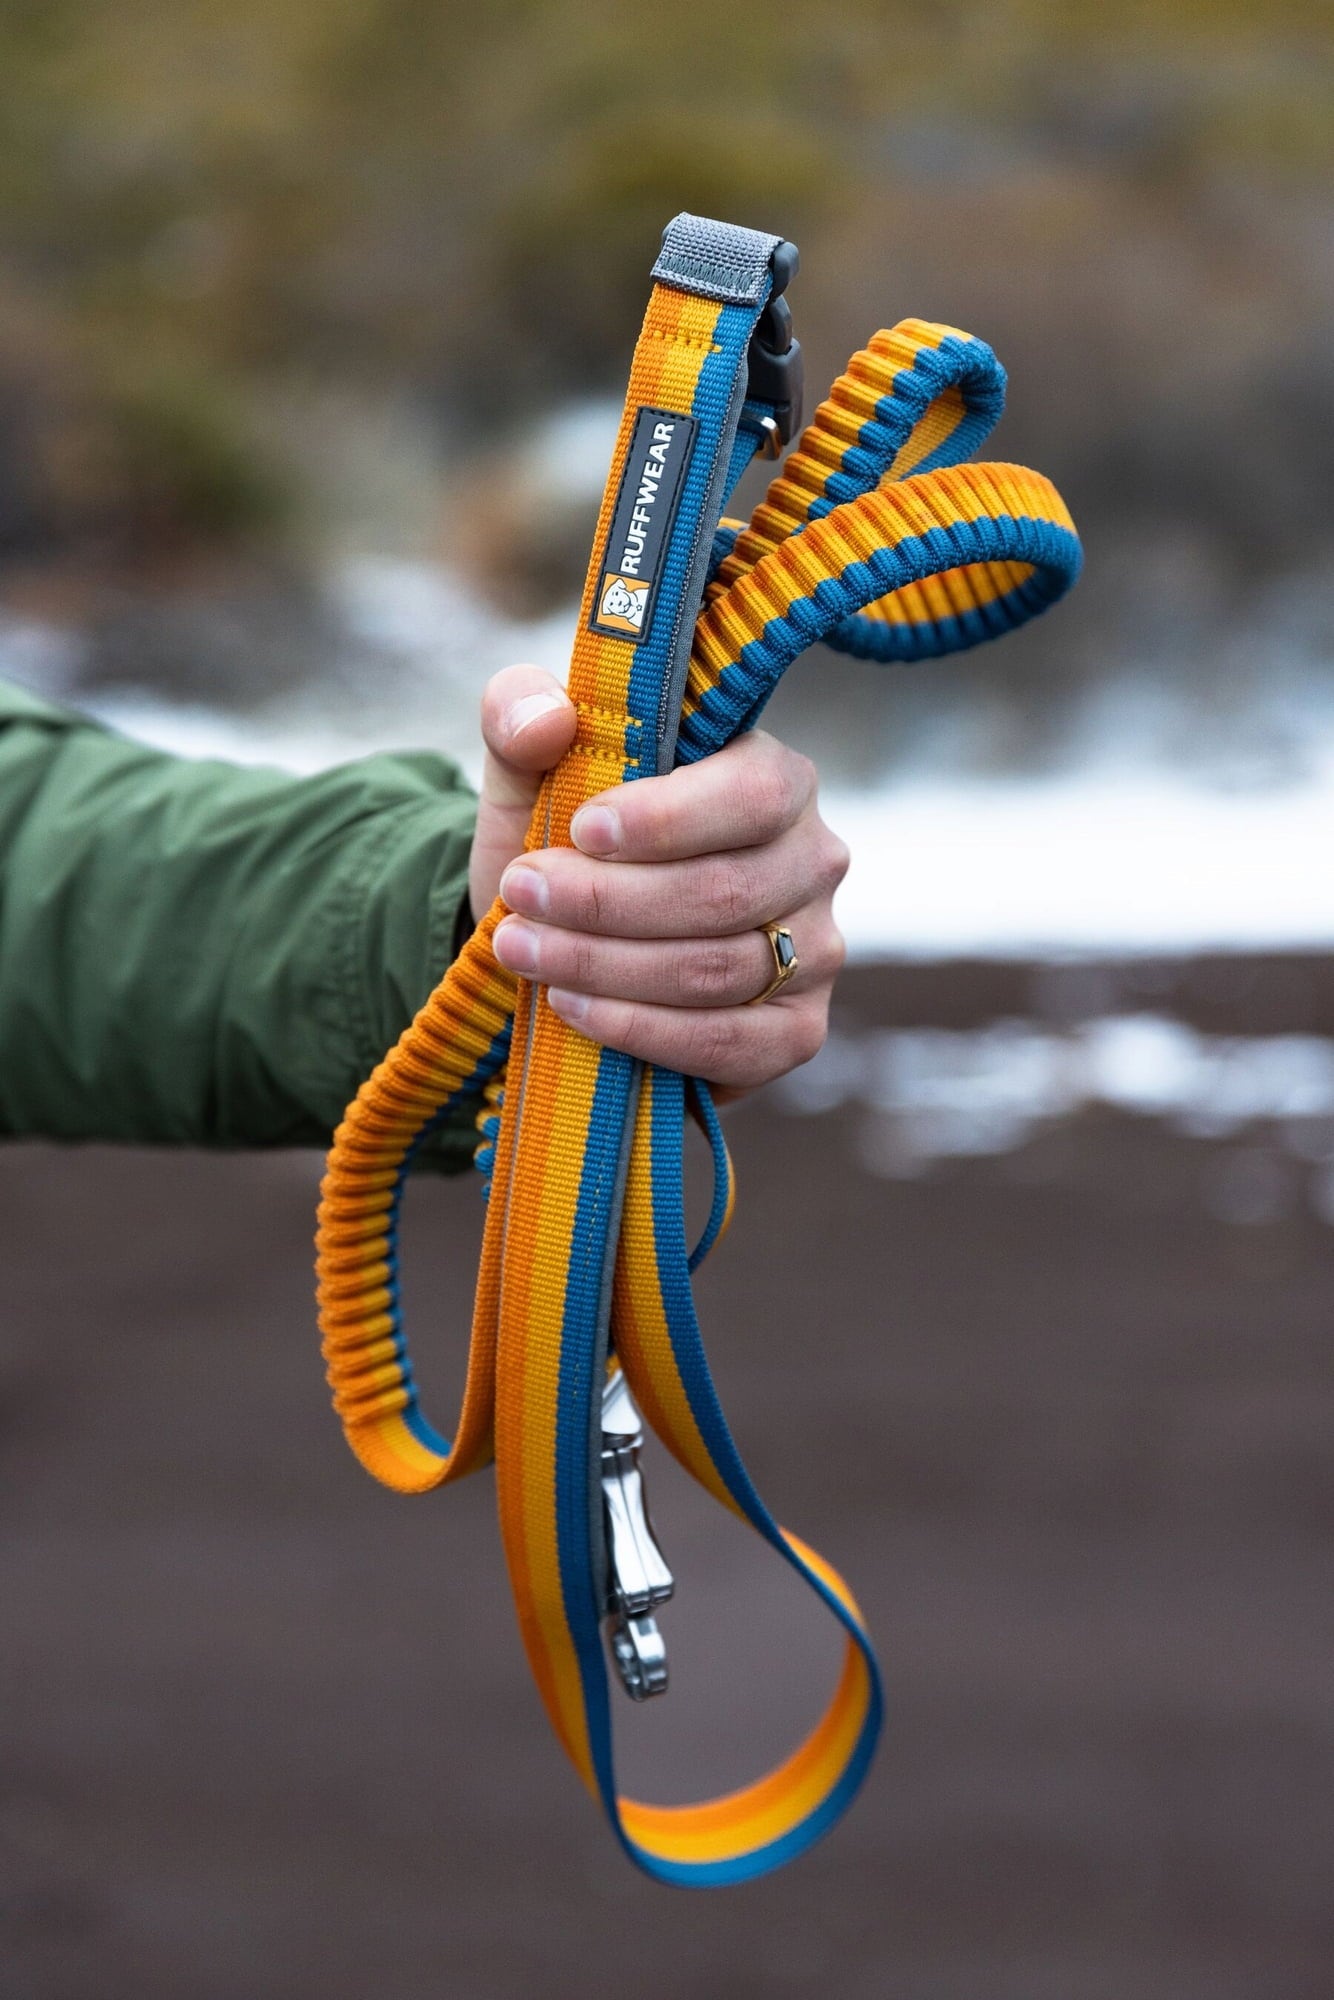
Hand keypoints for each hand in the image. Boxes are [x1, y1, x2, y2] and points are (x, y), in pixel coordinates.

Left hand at [470, 664, 848, 1096]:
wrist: (572, 935)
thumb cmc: (567, 839)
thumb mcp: (530, 767)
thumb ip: (520, 711)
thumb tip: (545, 720)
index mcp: (775, 778)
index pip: (751, 796)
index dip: (667, 820)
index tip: (580, 830)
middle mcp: (814, 862)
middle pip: (722, 893)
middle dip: (606, 902)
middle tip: (521, 896)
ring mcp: (816, 951)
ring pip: (716, 970)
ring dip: (607, 966)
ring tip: (523, 950)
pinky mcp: (796, 1029)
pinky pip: (730, 1043)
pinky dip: (644, 1031)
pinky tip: (578, 1010)